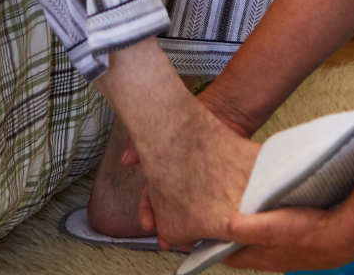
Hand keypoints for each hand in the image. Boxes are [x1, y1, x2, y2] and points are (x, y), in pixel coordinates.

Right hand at [123, 94, 252, 242]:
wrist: (227, 112)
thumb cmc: (192, 119)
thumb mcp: (162, 129)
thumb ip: (140, 142)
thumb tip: (126, 160)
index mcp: (165, 169)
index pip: (151, 196)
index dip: (147, 211)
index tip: (148, 224)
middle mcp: (181, 179)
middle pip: (169, 209)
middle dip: (165, 227)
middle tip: (166, 240)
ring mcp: (201, 185)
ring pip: (189, 211)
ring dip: (185, 226)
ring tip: (186, 240)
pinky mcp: (220, 188)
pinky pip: (210, 207)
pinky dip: (208, 219)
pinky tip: (208, 228)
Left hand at [224, 206, 353, 270]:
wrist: (345, 236)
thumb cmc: (307, 233)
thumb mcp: (269, 229)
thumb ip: (243, 228)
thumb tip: (220, 225)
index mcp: (260, 257)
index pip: (228, 255)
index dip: (214, 244)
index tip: (202, 230)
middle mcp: (271, 258)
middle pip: (243, 247)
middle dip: (230, 234)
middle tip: (218, 215)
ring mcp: (286, 251)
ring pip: (260, 241)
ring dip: (250, 228)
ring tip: (241, 209)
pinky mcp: (300, 240)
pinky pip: (276, 232)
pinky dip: (268, 222)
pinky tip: (270, 208)